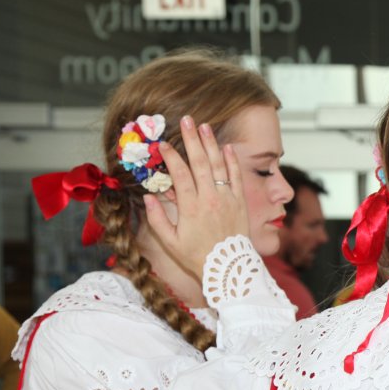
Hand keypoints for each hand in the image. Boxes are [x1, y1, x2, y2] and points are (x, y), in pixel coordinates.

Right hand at [143, 116, 249, 278]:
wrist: (228, 269)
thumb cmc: (197, 256)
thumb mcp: (169, 242)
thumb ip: (156, 218)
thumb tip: (148, 196)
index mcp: (191, 208)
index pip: (180, 175)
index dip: (172, 158)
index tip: (164, 144)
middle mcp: (210, 200)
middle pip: (200, 163)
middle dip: (192, 140)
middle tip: (186, 120)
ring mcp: (227, 199)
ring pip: (218, 166)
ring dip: (211, 144)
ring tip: (204, 126)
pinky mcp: (240, 202)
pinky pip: (236, 177)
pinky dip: (232, 161)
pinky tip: (226, 147)